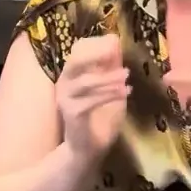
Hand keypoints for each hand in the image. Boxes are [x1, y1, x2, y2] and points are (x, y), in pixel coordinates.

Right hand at [57, 34, 128, 160]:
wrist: (88, 150)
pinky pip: (91, 100)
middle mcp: (64, 83)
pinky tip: (126, 92)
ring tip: (127, 75)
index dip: (95, 44)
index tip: (115, 41)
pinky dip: (110, 94)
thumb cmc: (100, 119)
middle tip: (115, 50)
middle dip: (96, 53)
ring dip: (109, 77)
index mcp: (72, 75)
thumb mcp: (110, 90)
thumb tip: (116, 45)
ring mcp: (65, 98)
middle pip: (75, 60)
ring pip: (86, 81)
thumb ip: (111, 70)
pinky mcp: (71, 113)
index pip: (78, 50)